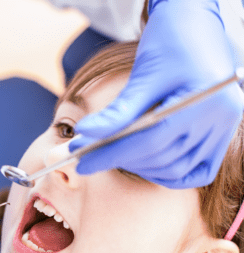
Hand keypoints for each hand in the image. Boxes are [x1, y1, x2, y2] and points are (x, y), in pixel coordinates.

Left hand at [70, 0, 242, 187]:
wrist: (195, 25)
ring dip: (140, 168)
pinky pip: (195, 172)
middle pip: (162, 158)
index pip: (150, 141)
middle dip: (120, 160)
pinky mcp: (220, 136)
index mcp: (205, 99)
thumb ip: (117, 111)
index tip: (82, 163)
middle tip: (90, 156)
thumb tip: (84, 133)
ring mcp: (224, 130)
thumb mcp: (143, 75)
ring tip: (114, 155)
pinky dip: (168, 174)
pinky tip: (145, 165)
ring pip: (176, 169)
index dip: (112, 155)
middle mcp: (221, 119)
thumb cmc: (170, 41)